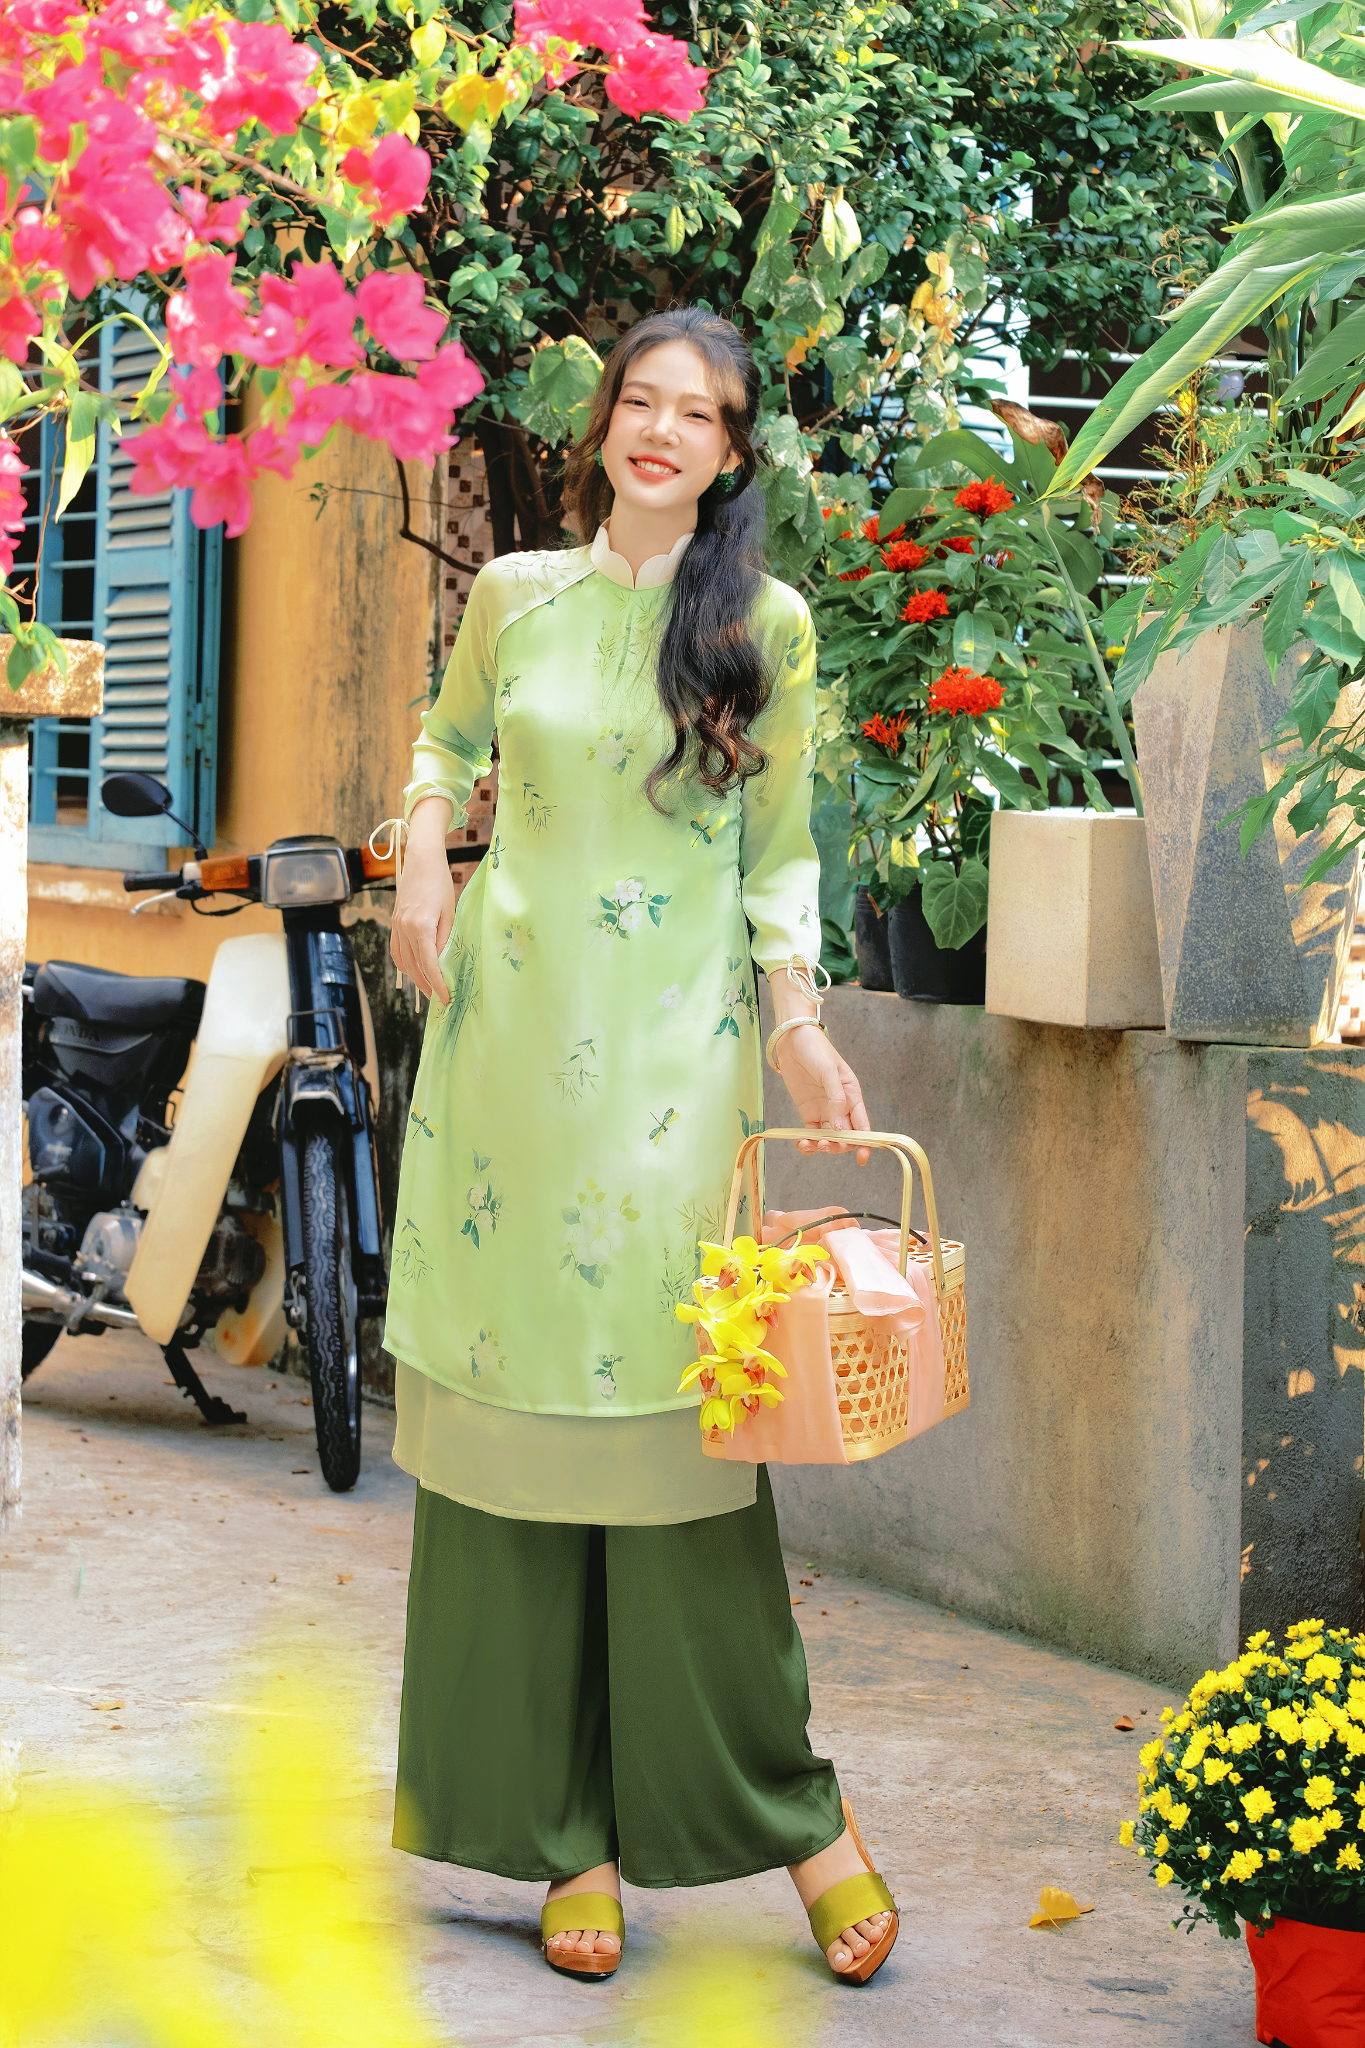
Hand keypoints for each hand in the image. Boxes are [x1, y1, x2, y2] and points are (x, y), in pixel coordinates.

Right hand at [390, 797, 455, 1003]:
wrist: (421, 859)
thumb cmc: (440, 883)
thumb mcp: (450, 912)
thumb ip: (445, 939)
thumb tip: (444, 962)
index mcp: (420, 927)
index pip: (429, 965)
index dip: (437, 985)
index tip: (445, 999)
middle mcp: (404, 928)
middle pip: (413, 967)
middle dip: (426, 985)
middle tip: (439, 998)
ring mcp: (396, 925)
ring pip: (402, 961)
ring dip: (414, 977)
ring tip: (428, 987)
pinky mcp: (394, 922)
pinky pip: (396, 950)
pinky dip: (404, 964)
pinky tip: (414, 969)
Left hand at [774, 1025, 870, 1164]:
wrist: (793, 1040)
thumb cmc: (817, 1050)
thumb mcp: (829, 1072)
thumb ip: (836, 1099)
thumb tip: (840, 1128)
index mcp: (853, 1096)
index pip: (863, 1125)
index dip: (865, 1143)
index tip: (861, 1158)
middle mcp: (841, 1107)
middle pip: (846, 1136)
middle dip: (838, 1146)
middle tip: (825, 1145)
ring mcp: (824, 1110)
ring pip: (829, 1137)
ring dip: (821, 1146)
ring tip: (808, 1145)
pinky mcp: (808, 1112)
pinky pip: (812, 1133)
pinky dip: (808, 1143)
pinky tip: (802, 1145)